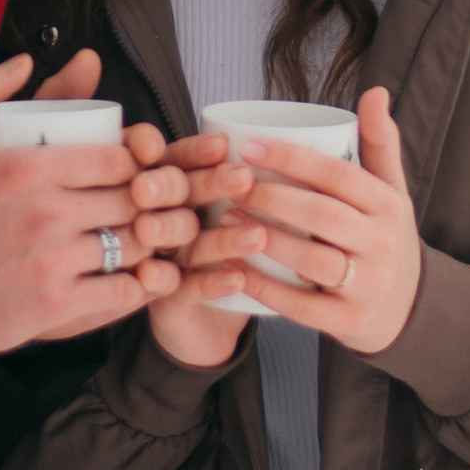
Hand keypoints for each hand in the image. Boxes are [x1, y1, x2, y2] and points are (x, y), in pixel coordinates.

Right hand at [0, 53, 201, 354]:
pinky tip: (133, 279)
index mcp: (28, 167)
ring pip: (133, 244)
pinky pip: (121, 292)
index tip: (128, 173)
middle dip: (146, 201)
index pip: (118, 156)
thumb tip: (24, 62)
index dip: (134, 163)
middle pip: (132, 198)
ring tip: (140, 241)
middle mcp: (47, 211)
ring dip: (145, 242)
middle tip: (142, 208)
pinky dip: (137, 286)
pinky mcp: (55, 306)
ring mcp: (54, 261)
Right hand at [142, 128, 258, 373]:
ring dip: (221, 239)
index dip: (195, 151)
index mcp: (170, 189)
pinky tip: (239, 279)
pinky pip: (186, 288)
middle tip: (241, 179)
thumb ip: (259, 185)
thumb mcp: (239, 215)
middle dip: (206, 185)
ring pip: (185, 244)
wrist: (204, 325)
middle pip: (174, 197)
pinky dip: (213, 282)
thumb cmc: (226, 256)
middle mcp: (156, 219)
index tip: (224, 143)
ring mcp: (157, 261)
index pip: (175, 160)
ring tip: (258, 236)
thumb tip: (314, 149)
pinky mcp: (164, 301)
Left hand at [200, 87, 421, 359]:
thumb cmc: (386, 238)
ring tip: (226, 218)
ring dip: (264, 238)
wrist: (410, 311)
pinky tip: (236, 270)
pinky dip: (266, 289)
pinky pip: (302, 305)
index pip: (338, 175)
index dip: (292, 159)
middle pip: (321, 214)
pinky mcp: (349, 322)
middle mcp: (382, 244)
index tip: (249, 146)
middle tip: (230, 182)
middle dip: (271, 196)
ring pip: (310, 259)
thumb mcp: (392, 192)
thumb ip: (380, 143)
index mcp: (388, 205)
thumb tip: (375, 91)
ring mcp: (367, 286)